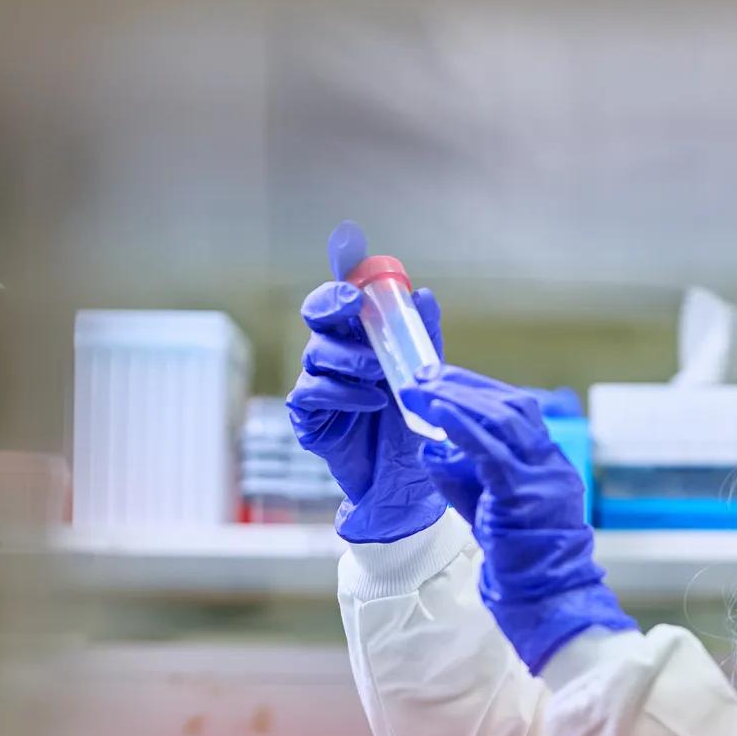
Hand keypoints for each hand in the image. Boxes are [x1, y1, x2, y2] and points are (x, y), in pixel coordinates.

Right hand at [286, 225, 456, 542]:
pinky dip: (343, 393)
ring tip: (381, 372)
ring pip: (317, 353)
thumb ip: (423, 340)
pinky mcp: (309, 418)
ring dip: (350, 357)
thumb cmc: (413, 427)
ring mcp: (318, 384)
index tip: (350, 248)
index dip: (344, 271)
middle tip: (351, 305)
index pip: (347, 296)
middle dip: (331, 304)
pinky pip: (312, 393)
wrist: (406, 487)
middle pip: (317, 314)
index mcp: (361, 338)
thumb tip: (424, 296)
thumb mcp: (427, 379)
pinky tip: (372, 400)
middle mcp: (335, 355)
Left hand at [401, 370, 633, 673]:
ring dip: (458, 398)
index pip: (518, 413)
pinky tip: (437, 411)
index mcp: (548, 466)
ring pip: (504, 419)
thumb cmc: (519, 562)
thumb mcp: (489, 510)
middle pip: (512, 407)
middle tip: (426, 373)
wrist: (546, 599)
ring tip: (424, 386)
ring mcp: (543, 478)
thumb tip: (431, 448)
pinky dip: (462, 424)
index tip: (444, 379)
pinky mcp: (524, 494)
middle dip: (466, 385)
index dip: (479, 391)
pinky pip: (491, 449)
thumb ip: (466, 478)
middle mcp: (551, 465)